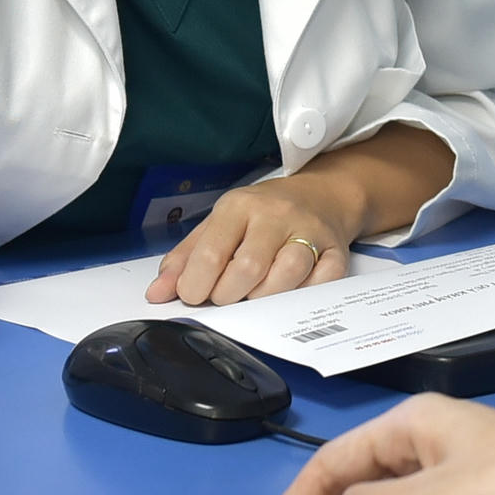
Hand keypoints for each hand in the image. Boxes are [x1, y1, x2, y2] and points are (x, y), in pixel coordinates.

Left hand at [149, 169, 364, 305]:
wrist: (321, 196)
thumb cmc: (262, 216)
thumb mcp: (220, 225)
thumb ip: (186, 259)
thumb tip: (158, 294)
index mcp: (239, 206)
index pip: (211, 253)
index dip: (195, 286)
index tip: (193, 296)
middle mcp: (276, 215)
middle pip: (248, 268)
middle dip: (228, 295)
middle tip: (224, 298)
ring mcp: (310, 232)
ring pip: (286, 275)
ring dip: (263, 298)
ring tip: (253, 296)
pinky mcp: (336, 251)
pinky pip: (321, 283)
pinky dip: (302, 295)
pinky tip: (289, 292)